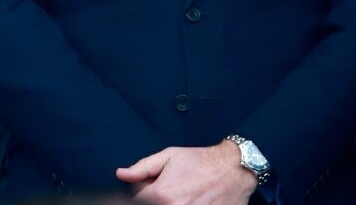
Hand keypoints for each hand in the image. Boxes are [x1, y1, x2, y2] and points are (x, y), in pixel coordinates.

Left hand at [116, 142, 256, 204]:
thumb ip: (142, 168)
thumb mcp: (168, 157)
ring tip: (184, 193)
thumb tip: (121, 174)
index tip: (154, 185)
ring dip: (171, 201)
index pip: (137, 200)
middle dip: (158, 197)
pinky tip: (193, 198)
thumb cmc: (201, 161)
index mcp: (161, 194)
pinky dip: (187, 204)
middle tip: (173, 188)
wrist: (234, 169)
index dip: (143, 192)